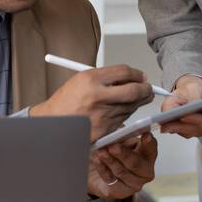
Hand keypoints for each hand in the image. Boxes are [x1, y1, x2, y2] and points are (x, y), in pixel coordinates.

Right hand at [31, 64, 154, 140]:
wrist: (54, 122)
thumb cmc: (67, 101)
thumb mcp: (83, 79)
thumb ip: (106, 77)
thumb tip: (131, 76)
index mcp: (91, 79)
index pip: (124, 72)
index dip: (137, 74)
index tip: (141, 76)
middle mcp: (98, 97)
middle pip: (134, 90)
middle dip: (146, 89)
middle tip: (147, 88)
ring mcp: (102, 114)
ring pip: (131, 106)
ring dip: (137, 102)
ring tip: (134, 98)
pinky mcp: (104, 129)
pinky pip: (124, 119)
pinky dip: (126, 114)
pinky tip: (120, 110)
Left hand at [88, 131, 156, 199]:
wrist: (95, 171)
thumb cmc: (110, 152)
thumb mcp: (116, 138)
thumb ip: (119, 134)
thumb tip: (117, 130)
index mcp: (147, 153)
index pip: (151, 147)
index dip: (148, 142)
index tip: (145, 135)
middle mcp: (145, 170)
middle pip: (136, 163)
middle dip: (123, 154)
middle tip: (112, 146)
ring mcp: (135, 183)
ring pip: (122, 172)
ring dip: (109, 160)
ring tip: (100, 151)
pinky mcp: (121, 192)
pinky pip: (111, 180)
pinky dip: (102, 169)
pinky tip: (97, 160)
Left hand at [159, 83, 201, 138]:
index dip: (198, 121)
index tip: (183, 114)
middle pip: (200, 130)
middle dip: (181, 127)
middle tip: (162, 123)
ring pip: (198, 129)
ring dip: (180, 127)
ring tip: (161, 123)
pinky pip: (200, 124)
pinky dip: (186, 122)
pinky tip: (173, 119)